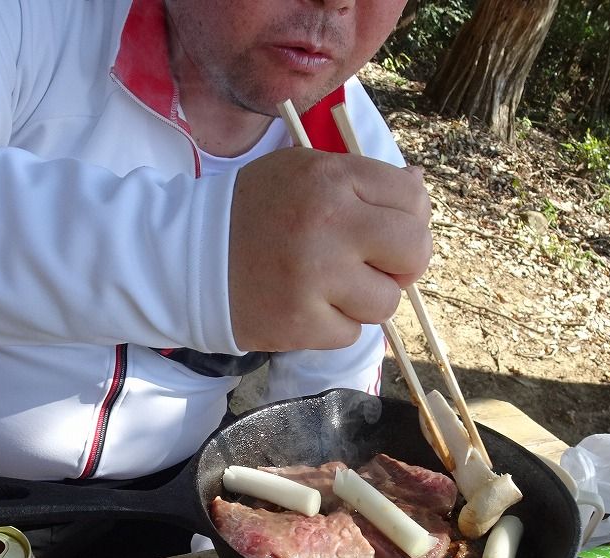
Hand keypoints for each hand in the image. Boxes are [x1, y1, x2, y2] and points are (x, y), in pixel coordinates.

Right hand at [228, 148, 431, 351]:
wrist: (189, 257)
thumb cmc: (255, 211)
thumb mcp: (305, 172)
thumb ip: (364, 179)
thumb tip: (420, 188)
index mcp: (333, 179)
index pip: (411, 199)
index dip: (407, 219)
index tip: (384, 231)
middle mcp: (330, 224)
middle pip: (414, 251)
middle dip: (402, 263)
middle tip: (374, 266)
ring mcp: (316, 278)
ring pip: (386, 302)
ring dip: (366, 300)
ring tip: (332, 288)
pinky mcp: (302, 323)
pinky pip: (352, 334)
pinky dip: (335, 326)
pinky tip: (307, 307)